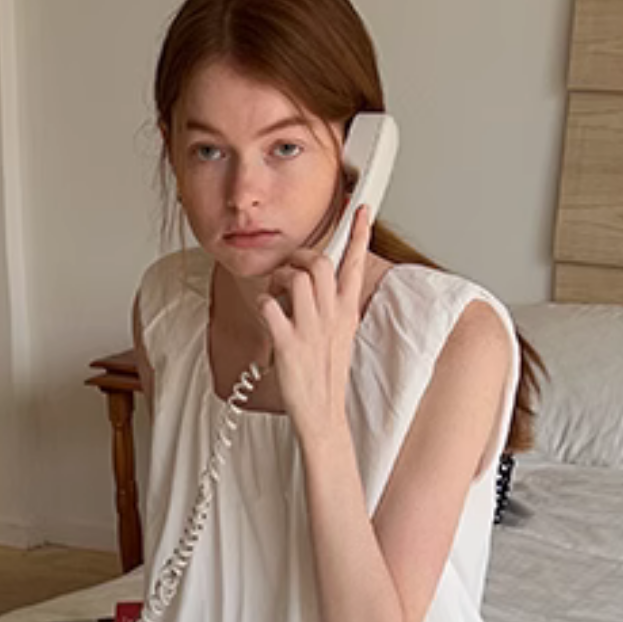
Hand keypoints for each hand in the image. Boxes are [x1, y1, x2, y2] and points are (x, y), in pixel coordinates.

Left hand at [256, 205, 371, 442]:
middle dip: (299, 258)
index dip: (358, 233)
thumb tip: (317, 282)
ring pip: (296, 279)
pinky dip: (263, 304)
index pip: (355, 263)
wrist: (322, 413)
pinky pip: (270, 307)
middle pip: (320, 263)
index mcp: (346, 312)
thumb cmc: (325, 374)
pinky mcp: (288, 344)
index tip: (360, 208)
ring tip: (275, 297)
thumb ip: (334, 306)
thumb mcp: (341, 334)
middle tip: (290, 272)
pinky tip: (266, 315)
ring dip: (278, 281)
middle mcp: (331, 316)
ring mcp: (310, 330)